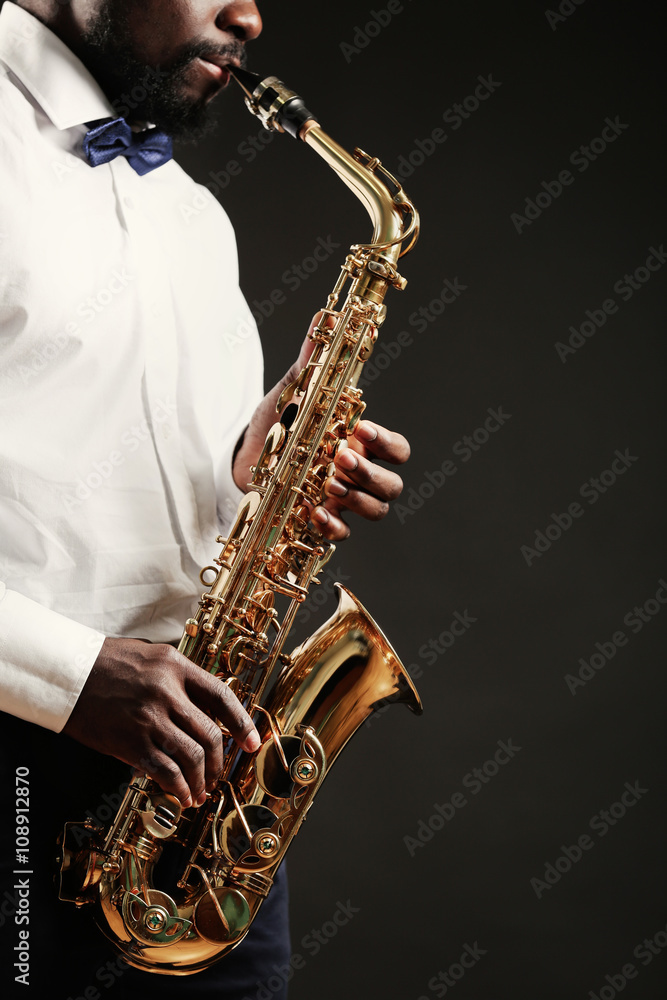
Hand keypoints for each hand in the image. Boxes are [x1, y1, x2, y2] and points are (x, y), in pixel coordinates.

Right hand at [62, 637, 259, 807]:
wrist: (68, 674)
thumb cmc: (108, 663)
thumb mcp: (152, 656)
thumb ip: (180, 679)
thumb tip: (206, 709)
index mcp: (176, 666)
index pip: (221, 696)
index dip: (242, 723)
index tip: (251, 743)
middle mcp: (167, 692)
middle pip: (210, 733)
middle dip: (220, 761)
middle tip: (219, 774)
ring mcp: (150, 719)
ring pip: (193, 756)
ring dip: (202, 779)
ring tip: (202, 791)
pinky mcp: (131, 742)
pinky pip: (165, 771)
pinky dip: (179, 788)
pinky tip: (182, 796)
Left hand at [232, 319, 409, 540]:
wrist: (243, 455)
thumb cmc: (277, 424)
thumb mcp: (292, 391)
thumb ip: (311, 362)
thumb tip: (323, 320)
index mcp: (360, 443)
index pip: (397, 450)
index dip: (388, 444)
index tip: (362, 430)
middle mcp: (358, 474)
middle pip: (392, 485)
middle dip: (371, 474)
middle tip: (340, 458)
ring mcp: (343, 500)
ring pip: (376, 510)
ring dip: (358, 500)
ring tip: (329, 485)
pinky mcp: (322, 519)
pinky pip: (343, 534)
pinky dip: (333, 526)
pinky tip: (314, 512)